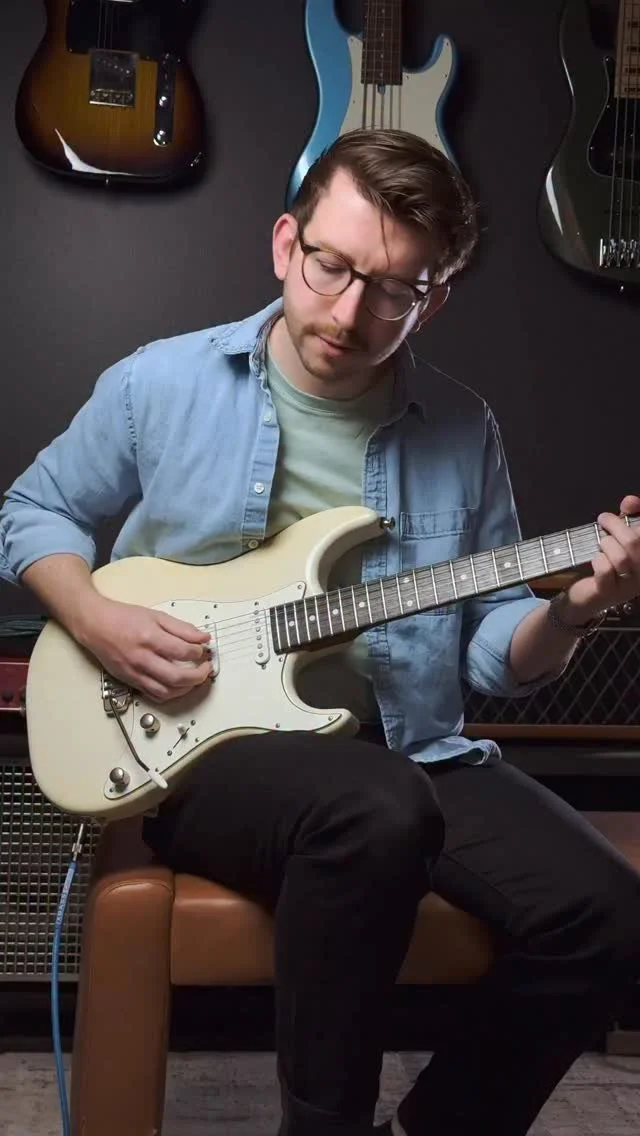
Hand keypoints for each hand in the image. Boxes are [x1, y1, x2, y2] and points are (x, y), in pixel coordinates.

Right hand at [77, 596, 212, 702]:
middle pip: (177, 677)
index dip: (199, 653)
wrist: (95, 625)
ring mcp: (135, 673)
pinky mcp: (130, 681)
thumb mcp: (156, 615)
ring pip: (166, 692)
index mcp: (150, 638)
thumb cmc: (124, 618)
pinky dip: (170, 694)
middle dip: (199, 676)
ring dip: (186, 689)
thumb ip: (182, 628)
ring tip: (195, 679)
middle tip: (206, 669)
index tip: (203, 650)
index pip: (183, 652)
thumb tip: (204, 638)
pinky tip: (178, 686)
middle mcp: (142, 658)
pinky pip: (154, 695)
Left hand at [563, 495, 639, 621]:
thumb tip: (630, 501)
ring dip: (606, 544)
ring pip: (621, 557)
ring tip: (601, 544)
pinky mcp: (609, 593)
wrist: (584, 597)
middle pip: (635, 542)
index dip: (639, 515)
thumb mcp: (617, 539)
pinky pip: (605, 569)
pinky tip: (596, 561)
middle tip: (604, 520)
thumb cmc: (604, 564)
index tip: (628, 505)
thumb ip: (626, 519)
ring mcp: (628, 586)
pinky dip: (598, 560)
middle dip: (616, 525)